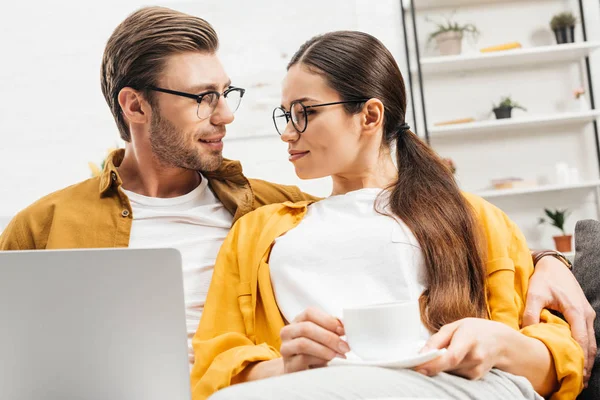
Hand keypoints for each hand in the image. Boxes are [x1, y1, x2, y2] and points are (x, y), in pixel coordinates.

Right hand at [279, 307, 348, 373]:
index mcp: (298, 321)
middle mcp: (288, 332)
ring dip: (325, 349)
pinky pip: (303, 359)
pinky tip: (329, 361)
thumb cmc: (316, 351)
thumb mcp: (324, 337)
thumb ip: (332, 328)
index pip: (309, 313)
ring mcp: (286, 348)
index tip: (342, 330)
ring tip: (339, 353)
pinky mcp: (288, 365)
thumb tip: (344, 324)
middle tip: (344, 345)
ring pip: (303, 344)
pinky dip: (319, 359)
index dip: (327, 320)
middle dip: (329, 337)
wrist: (305, 371)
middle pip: (306, 328)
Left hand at [415, 318, 511, 379]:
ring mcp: (477, 370)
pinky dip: (449, 368)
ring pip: (449, 372)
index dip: (434, 365)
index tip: (418, 368)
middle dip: (431, 364)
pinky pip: (454, 375)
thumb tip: (421, 354)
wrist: (502, 342)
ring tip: (445, 352)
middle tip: (420, 360)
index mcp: (469, 340)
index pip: (451, 357)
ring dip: (441, 365)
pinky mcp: (475, 378)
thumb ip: (436, 340)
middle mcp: (475, 357)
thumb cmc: (476, 330)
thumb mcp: (454, 326)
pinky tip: (454, 359)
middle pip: (447, 367)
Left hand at [523, 255, 595, 385]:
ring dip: (586, 357)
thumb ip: (531, 313)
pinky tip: (577, 357)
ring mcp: (586, 314)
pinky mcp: (582, 313)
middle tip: (579, 380)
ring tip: (580, 374)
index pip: (581, 340)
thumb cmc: (543, 278)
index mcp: (576, 311)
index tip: (577, 372)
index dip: (580, 358)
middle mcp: (585, 314)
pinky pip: (587, 334)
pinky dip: (584, 348)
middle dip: (586, 363)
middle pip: (590, 344)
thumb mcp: (534, 294)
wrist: (552, 265)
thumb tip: (527, 332)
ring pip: (590, 341)